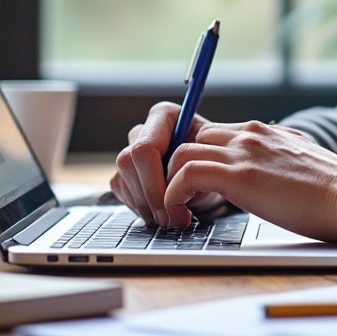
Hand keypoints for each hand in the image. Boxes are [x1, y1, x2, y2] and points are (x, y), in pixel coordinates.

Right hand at [109, 101, 227, 226]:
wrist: (213, 179)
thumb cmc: (216, 167)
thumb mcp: (212, 164)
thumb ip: (194, 166)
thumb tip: (178, 184)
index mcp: (165, 116)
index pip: (145, 148)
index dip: (154, 180)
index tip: (173, 203)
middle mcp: (145, 130)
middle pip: (128, 162)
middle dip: (148, 195)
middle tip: (169, 218)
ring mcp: (132, 149)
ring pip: (121, 177)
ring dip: (144, 205)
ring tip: (168, 219)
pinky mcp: (125, 170)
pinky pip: (120, 188)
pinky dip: (138, 207)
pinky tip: (158, 213)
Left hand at [163, 120, 336, 246]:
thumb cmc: (336, 194)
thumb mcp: (303, 164)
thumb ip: (281, 162)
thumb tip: (274, 178)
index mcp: (266, 133)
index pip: (212, 133)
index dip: (196, 160)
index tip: (193, 190)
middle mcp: (251, 134)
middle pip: (190, 138)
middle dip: (176, 170)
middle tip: (178, 203)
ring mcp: (244, 152)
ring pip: (179, 152)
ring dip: (169, 185)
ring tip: (175, 214)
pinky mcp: (240, 175)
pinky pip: (185, 174)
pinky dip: (174, 196)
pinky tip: (182, 217)